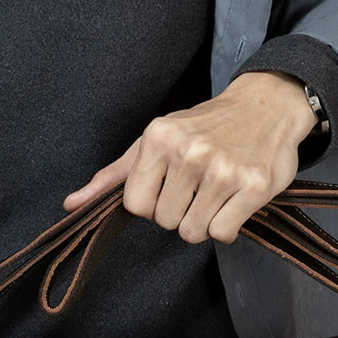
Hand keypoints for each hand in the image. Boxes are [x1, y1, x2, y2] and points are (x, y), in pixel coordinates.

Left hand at [62, 71, 318, 242]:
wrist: (266, 105)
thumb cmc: (203, 127)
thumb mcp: (154, 141)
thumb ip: (114, 177)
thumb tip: (70, 205)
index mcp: (159, 138)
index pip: (136, 206)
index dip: (152, 205)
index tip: (169, 188)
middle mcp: (189, 152)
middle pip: (165, 222)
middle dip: (180, 213)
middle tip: (198, 188)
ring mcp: (223, 169)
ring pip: (193, 232)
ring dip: (204, 221)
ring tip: (216, 194)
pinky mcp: (253, 186)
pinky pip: (223, 233)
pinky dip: (228, 226)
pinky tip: (233, 202)